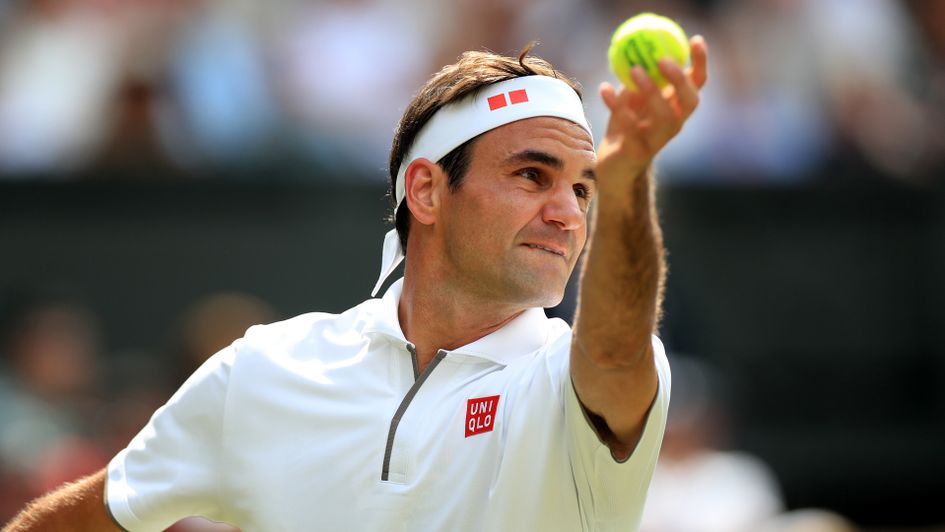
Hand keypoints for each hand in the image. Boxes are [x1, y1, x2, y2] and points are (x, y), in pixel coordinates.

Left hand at [596, 35, 708, 183]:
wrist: (613, 165)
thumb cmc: (627, 124)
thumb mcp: (634, 95)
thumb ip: (640, 73)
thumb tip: (636, 43)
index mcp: (677, 106)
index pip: (698, 83)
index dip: (700, 62)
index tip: (695, 39)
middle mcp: (674, 123)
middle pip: (690, 101)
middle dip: (681, 80)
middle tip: (662, 60)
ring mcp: (658, 140)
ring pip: (665, 117)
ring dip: (652, 92)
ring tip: (634, 70)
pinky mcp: (638, 151)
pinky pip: (629, 127)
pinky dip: (617, 106)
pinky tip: (604, 88)